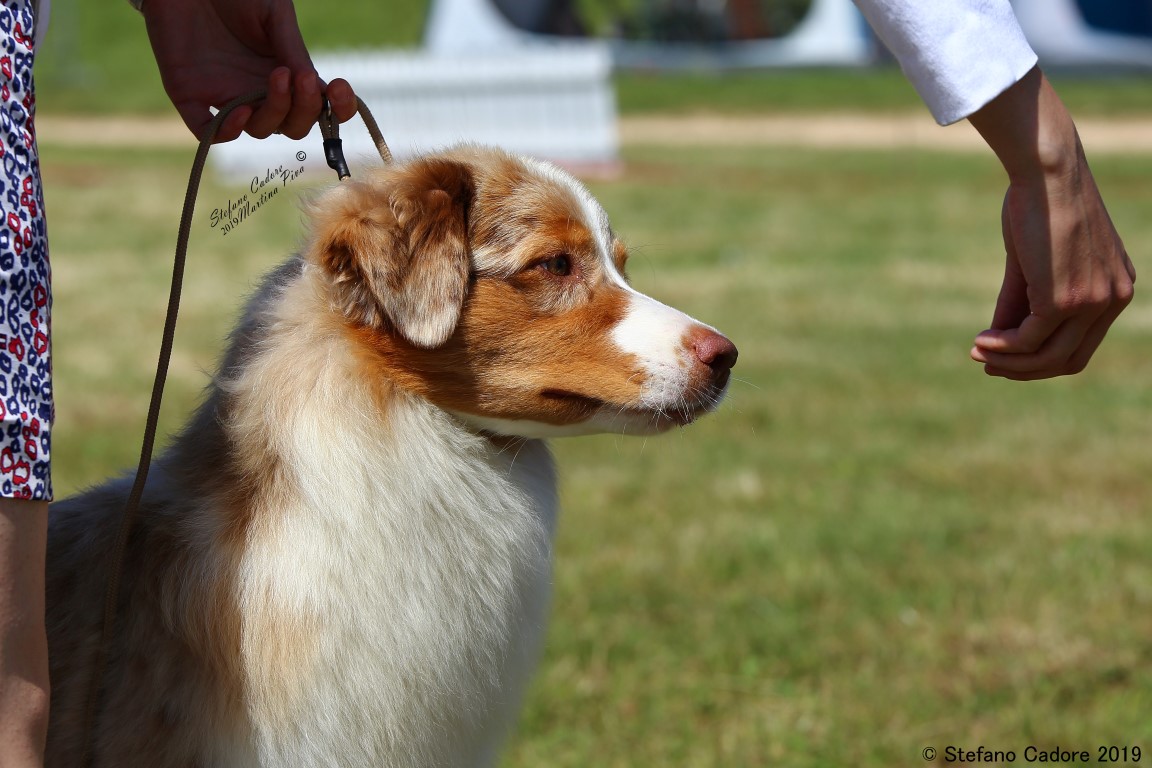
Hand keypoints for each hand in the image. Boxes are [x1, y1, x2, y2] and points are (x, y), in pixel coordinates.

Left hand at [142, 0, 357, 141]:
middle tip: (301, 79)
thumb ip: (292, 49)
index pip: (318, 106)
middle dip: (304, 110)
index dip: (337, 110)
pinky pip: (210, 132)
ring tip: (276, 77)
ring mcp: (228, 95)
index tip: (340, 90)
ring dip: (275, 112)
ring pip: (260, 130)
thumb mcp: (273, 13)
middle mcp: (259, 90)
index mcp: (286, 72)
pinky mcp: (191, 95)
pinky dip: (228, 131)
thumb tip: (316, 85)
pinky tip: (240, 113)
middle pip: (292, 126)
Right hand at [970, 160, 1134, 379]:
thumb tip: (998, 339)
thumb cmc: (1039, 204)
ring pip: (1049, 357)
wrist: (1046, 171)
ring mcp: (1092, 302)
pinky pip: (1029, 340)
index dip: (1040, 357)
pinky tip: (981, 339)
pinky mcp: (1065, 300)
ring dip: (1009, 361)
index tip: (1003, 353)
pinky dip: (1002, 346)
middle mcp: (1113, 299)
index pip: (1081, 343)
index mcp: (1115, 288)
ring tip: (978, 352)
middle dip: (1024, 368)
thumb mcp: (1032, 262)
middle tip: (987, 362)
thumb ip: (1021, 302)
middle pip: (1068, 360)